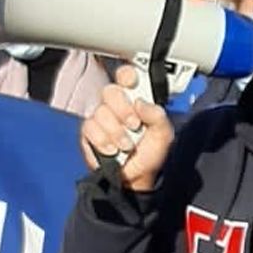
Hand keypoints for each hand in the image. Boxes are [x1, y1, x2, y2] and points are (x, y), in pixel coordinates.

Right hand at [80, 65, 174, 191]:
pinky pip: (90, 128)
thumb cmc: (149, 154)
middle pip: (110, 91)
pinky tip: (112, 149)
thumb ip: (157, 115)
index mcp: (135, 100)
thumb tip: (141, 103)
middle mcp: (116, 106)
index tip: (132, 83)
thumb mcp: (163, 134)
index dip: (126, 75)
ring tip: (126, 144)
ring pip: (100, 111)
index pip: (126, 76)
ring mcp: (100, 118)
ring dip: (116, 131)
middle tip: (134, 124)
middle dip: (123, 109)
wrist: (136, 177)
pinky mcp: (89, 133)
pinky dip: (103, 141)